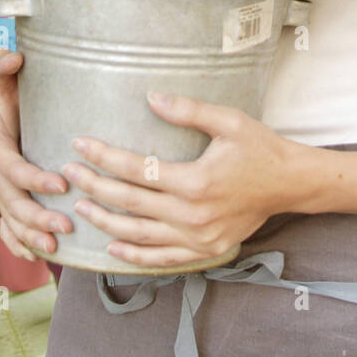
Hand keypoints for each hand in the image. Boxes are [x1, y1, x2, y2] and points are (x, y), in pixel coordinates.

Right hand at [0, 47, 72, 260]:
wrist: (15, 103)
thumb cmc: (14, 88)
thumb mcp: (5, 75)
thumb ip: (0, 64)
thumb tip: (10, 56)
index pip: (10, 167)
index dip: (31, 179)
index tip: (60, 185)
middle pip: (12, 201)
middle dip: (36, 218)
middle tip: (65, 227)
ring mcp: (2, 189)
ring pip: (13, 219)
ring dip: (32, 236)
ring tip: (57, 248)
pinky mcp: (12, 198)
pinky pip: (12, 228)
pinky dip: (21, 244)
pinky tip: (39, 258)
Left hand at [60, 93, 308, 269]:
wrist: (289, 183)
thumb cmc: (259, 147)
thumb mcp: (229, 121)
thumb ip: (189, 111)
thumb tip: (151, 98)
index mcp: (195, 182)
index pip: (136, 170)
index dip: (103, 157)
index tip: (79, 144)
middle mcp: (192, 215)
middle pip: (130, 203)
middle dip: (94, 187)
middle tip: (67, 172)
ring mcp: (198, 238)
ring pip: (139, 235)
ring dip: (105, 221)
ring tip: (80, 206)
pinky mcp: (205, 250)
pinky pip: (162, 258)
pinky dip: (134, 255)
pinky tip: (112, 247)